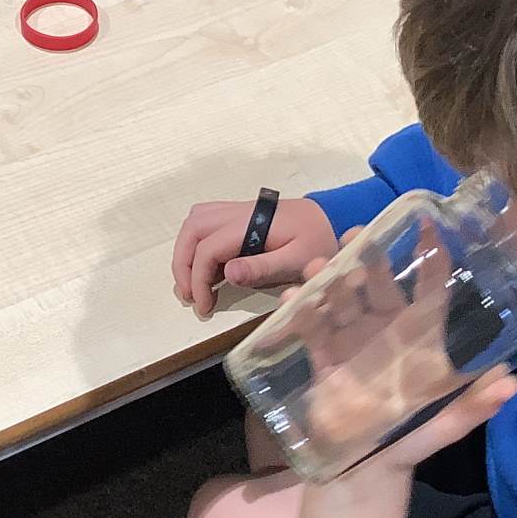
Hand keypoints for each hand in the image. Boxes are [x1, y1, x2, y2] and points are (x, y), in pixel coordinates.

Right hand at [172, 195, 337, 316]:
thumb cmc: (318, 241)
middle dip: (183, 264)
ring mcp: (237, 210)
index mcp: (250, 223)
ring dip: (186, 251)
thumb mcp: (297, 260)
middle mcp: (237, 212)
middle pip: (192, 230)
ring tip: (192, 283)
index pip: (207, 248)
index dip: (198, 279)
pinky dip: (196, 243)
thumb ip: (262, 267)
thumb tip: (226, 273)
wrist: (333, 217)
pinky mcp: (240, 215)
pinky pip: (206, 221)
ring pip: (195, 222)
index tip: (204, 306)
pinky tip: (207, 267)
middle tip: (189, 295)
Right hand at [290, 228, 516, 472]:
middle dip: (367, 256)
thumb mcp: (443, 427)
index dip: (430, 257)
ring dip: (330, 277)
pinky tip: (292, 298)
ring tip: (320, 266)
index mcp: (419, 339)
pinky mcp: (322, 358)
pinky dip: (301, 311)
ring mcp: (351, 342)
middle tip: (357, 234)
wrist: (361, 475)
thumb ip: (473, 406)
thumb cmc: (408, 443)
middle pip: (378, 283)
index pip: (429, 290)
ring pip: (341, 298)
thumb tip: (512, 383)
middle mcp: (385, 331)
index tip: (426, 226)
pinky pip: (310, 328)